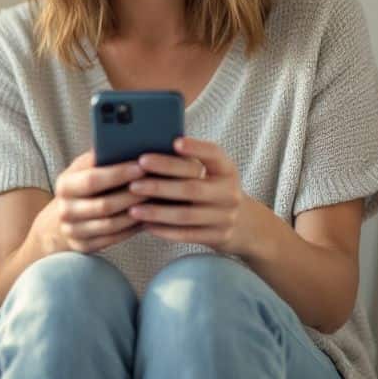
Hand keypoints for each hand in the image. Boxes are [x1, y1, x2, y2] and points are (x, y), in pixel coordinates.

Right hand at [31, 150, 149, 254]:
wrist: (62, 218)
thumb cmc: (83, 184)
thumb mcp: (84, 167)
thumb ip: (101, 157)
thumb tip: (126, 140)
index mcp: (65, 185)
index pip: (93, 180)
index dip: (118, 174)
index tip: (142, 166)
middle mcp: (65, 210)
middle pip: (104, 205)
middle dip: (132, 195)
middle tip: (156, 185)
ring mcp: (73, 231)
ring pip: (111, 225)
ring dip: (136, 213)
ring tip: (156, 202)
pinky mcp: (83, 247)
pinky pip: (113, 239)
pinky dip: (132, 229)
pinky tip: (148, 218)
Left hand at [127, 137, 251, 253]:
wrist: (245, 223)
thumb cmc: (214, 190)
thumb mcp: (213, 173)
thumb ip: (189, 164)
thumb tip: (149, 154)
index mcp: (227, 170)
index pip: (214, 154)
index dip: (196, 148)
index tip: (175, 142)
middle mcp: (229, 192)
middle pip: (192, 188)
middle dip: (160, 185)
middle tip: (134, 182)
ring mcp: (226, 216)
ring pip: (186, 215)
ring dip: (157, 212)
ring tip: (133, 209)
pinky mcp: (219, 236)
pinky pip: (187, 234)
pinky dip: (165, 230)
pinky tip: (146, 225)